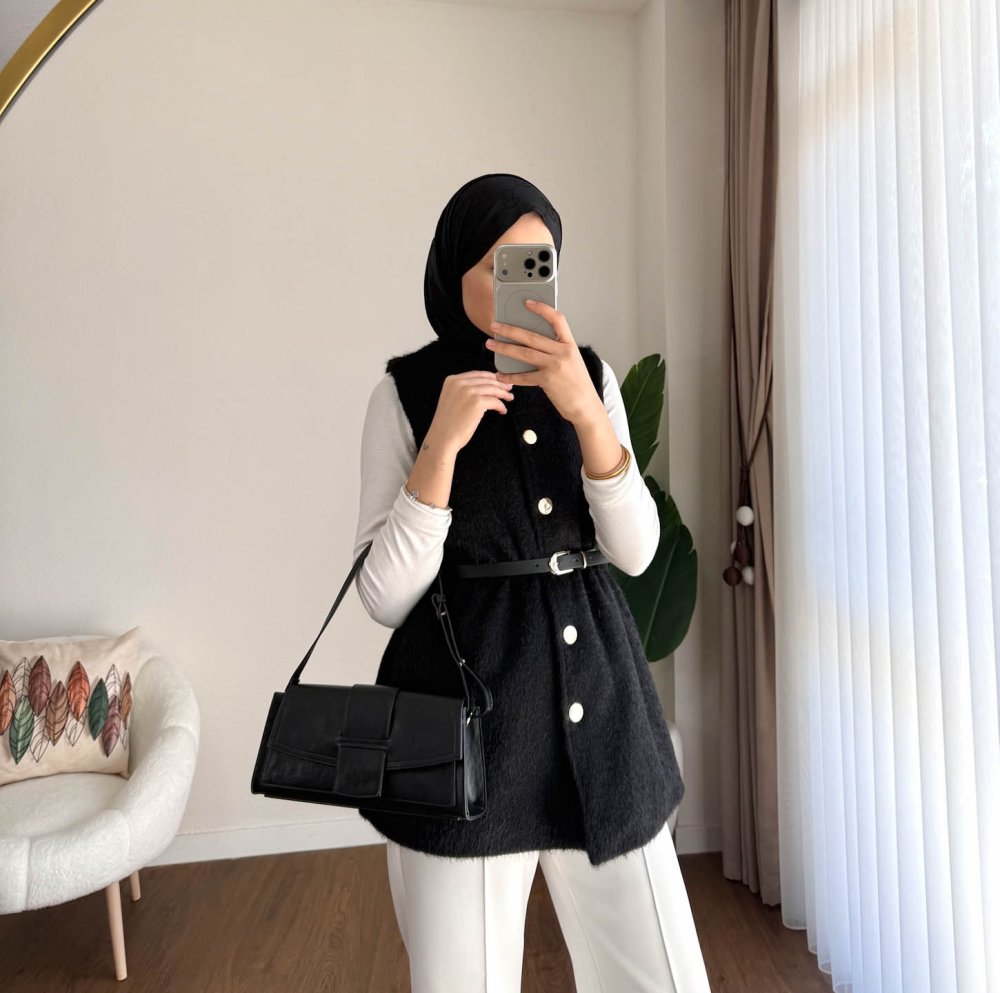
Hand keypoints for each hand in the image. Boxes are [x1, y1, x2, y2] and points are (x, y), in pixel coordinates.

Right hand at [427, 370, 514, 453]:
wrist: (442, 437)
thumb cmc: (448, 423)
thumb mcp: (451, 399)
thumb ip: (463, 390)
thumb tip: (485, 386)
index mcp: (452, 380)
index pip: (477, 374)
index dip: (490, 377)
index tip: (499, 381)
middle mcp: (459, 383)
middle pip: (486, 380)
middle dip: (500, 384)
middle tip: (508, 388)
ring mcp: (468, 391)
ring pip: (493, 389)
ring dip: (503, 394)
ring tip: (509, 398)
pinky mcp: (477, 402)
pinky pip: (495, 401)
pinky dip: (501, 406)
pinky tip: (502, 410)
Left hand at [486, 300, 601, 425]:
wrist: (586, 406)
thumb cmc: (577, 384)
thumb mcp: (572, 361)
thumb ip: (555, 350)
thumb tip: (531, 342)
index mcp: (570, 344)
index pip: (557, 319)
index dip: (542, 309)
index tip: (527, 303)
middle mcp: (563, 352)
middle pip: (532, 336)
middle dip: (510, 329)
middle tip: (495, 325)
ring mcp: (555, 366)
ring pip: (524, 353)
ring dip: (504, 348)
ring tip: (490, 344)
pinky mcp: (547, 381)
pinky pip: (524, 376)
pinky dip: (510, 376)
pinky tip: (500, 374)